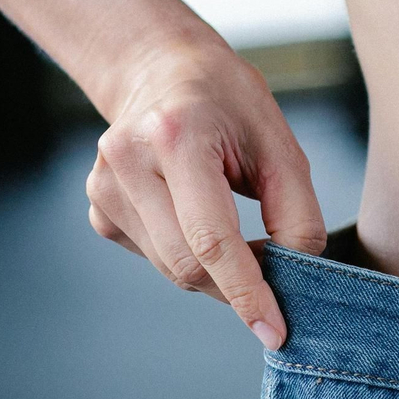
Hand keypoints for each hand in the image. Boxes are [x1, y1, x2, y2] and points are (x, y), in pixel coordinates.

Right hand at [85, 35, 327, 348]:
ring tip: (238, 230)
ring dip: (216, 272)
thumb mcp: (278, 141)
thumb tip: (299, 273)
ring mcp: (105, 186)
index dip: (247, 292)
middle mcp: (128, 160)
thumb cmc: (226, 100)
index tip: (275, 330)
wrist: (160, 68)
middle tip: (275, 275)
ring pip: (171, 269)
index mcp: (176, 135)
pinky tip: (197, 216)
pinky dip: (190, 256)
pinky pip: (155, 258)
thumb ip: (296, 210)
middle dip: (237, 286)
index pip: (212, 239)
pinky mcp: (99, 208)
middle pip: (188, 264)